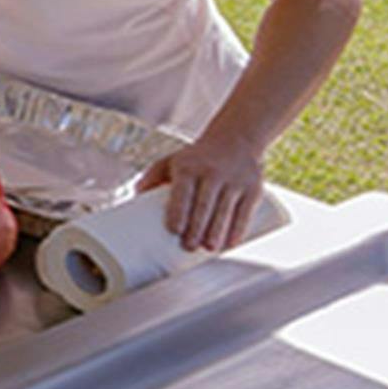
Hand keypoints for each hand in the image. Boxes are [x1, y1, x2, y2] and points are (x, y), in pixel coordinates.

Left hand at [137, 132, 266, 251]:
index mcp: (189, 166)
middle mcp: (212, 172)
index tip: (173, 230)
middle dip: (196, 228)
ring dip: (216, 232)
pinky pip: (245, 212)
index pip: (183, 191)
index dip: (179, 211)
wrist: (235, 139)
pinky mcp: (253, 189)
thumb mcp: (173, 160)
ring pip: (225, 211)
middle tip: (188, 246)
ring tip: (208, 248)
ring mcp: (234, 181)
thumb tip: (134, 196)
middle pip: (204, 205)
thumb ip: (153, 176)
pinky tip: (230, 244)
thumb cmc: (197, 157)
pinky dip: (238, 230)